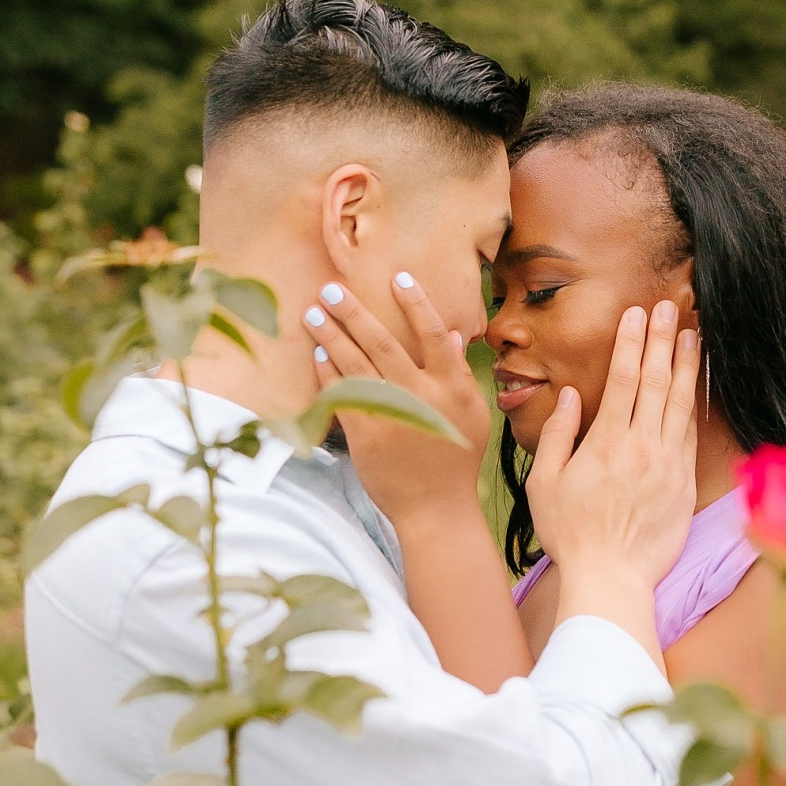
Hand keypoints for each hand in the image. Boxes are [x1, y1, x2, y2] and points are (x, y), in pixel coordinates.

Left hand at [306, 275, 490, 528]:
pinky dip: (328, 372)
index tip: (397, 277)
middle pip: (382, 342)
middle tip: (331, 288)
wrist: (435, 508)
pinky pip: (341, 394)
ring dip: (330, 335)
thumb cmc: (456, 460)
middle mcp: (421, 396)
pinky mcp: (366, 435)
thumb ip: (461, 373)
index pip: (434, 333)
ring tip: (312, 313)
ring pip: (355, 363)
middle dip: (353, 311)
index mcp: (452, 387)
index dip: (416, 302)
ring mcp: (391, 414)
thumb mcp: (472, 414)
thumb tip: (452, 335)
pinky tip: (318, 355)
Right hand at [528, 302, 698, 598]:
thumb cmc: (570, 534)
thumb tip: (570, 396)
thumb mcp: (544, 484)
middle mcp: (642, 447)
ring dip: (686, 364)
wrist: (611, 578)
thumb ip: (558, 435)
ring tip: (692, 333)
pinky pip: (692, 432)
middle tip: (669, 307)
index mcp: (605, 443)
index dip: (631, 342)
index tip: (636, 313)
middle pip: (656, 381)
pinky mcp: (684, 482)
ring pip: (681, 402)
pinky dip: (696, 402)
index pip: (622, 379)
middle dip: (662, 339)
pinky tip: (697, 383)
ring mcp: (668, 464)